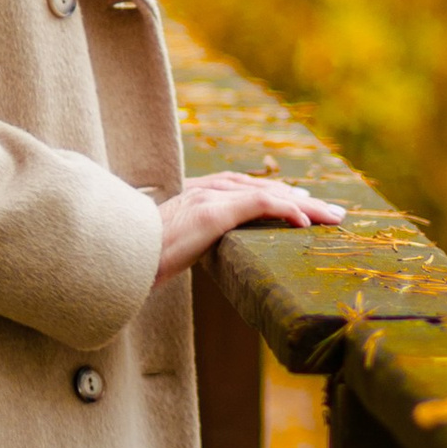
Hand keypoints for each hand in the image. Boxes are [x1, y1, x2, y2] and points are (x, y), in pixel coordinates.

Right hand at [154, 170, 345, 279]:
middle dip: (300, 200)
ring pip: (267, 195)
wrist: (115, 257)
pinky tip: (304, 222)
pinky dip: (284, 211)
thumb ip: (188, 243)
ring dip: (304, 206)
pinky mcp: (211, 212)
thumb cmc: (136, 259)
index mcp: (196, 196)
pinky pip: (257, 206)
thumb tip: (192, 259)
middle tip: (331, 211)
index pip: (244, 188)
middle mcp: (205, 190)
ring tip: (331, 217)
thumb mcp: (169, 248)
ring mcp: (208, 198)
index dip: (276, 195)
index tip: (302, 204)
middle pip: (263, 188)